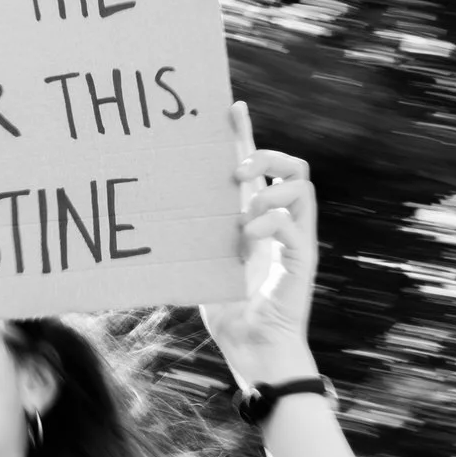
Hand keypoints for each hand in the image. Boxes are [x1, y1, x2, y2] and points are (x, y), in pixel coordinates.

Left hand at [199, 102, 319, 389]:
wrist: (254, 349)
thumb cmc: (230, 312)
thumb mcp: (204, 265)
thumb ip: (193, 239)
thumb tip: (152, 217)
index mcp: (257, 219)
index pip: (259, 167)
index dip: (247, 134)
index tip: (231, 107)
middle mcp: (281, 223)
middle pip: (294, 166)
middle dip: (268, 156)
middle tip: (238, 170)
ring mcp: (295, 240)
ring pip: (302, 186)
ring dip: (271, 190)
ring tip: (245, 210)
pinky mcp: (302, 260)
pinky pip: (294, 225)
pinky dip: (269, 224)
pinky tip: (248, 239)